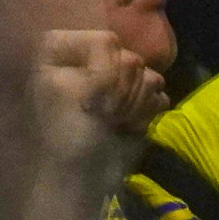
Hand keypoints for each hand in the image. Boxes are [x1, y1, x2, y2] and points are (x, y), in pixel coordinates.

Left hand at [26, 25, 163, 175]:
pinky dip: (146, 112)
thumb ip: (103, 67)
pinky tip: (128, 125)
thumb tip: (133, 64)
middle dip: (121, 94)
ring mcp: (112, 74)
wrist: (81, 179)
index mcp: (60, 48)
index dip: (107, 72)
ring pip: (148, 74)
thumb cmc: (67, 137)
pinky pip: (158, 91)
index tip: (95, 102)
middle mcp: (87, 55)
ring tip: (114, 123)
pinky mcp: (134, 94)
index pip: (106, 40)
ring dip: (135, 105)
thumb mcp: (74, 93)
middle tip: (104, 116)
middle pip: (130, 58)